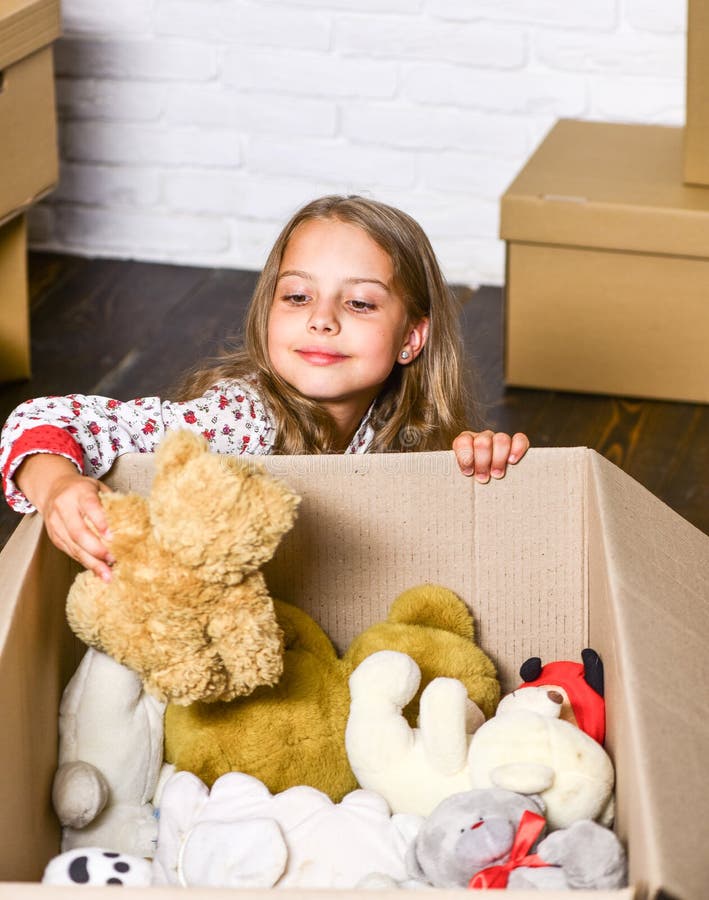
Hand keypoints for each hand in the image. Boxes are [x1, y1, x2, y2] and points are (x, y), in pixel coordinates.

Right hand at [15, 454, 114, 580]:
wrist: (53, 488)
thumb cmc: (83, 489)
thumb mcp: (98, 488)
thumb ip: (112, 503)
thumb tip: (135, 521)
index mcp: (79, 492)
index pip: (90, 507)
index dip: (101, 522)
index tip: (113, 537)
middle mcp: (64, 508)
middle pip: (79, 532)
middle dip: (97, 549)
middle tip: (113, 559)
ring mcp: (56, 524)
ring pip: (73, 546)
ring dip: (92, 562)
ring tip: (107, 574)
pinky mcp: (54, 537)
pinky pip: (70, 552)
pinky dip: (85, 562)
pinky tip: (98, 571)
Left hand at [452, 430, 529, 481]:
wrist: (495, 488)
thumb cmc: (474, 483)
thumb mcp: (463, 478)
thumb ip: (461, 474)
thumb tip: (462, 476)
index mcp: (466, 443)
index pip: (462, 441)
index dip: (465, 456)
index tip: (468, 472)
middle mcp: (483, 438)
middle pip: (483, 442)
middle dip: (482, 462)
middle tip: (482, 478)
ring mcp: (500, 440)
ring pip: (501, 440)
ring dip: (498, 459)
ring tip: (496, 475)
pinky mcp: (518, 443)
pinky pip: (520, 439)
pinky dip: (517, 449)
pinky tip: (512, 461)